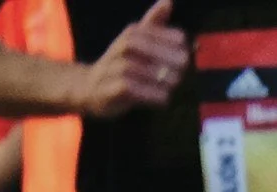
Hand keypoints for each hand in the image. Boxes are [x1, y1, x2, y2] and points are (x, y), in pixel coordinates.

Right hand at [77, 0, 185, 118]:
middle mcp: (117, 49)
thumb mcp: (139, 43)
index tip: (185, 47)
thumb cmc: (124, 64)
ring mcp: (110, 69)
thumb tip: (169, 1)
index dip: (168, 38)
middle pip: (137, 45)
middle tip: (184, 65)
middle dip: (162, 54)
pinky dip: (148, 93)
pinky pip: (126, 88)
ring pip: (132, 67)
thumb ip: (154, 25)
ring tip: (175, 82)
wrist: (91, 89)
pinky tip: (164, 97)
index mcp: (128, 35)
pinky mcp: (109, 90)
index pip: (146, 30)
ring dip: (157, 75)